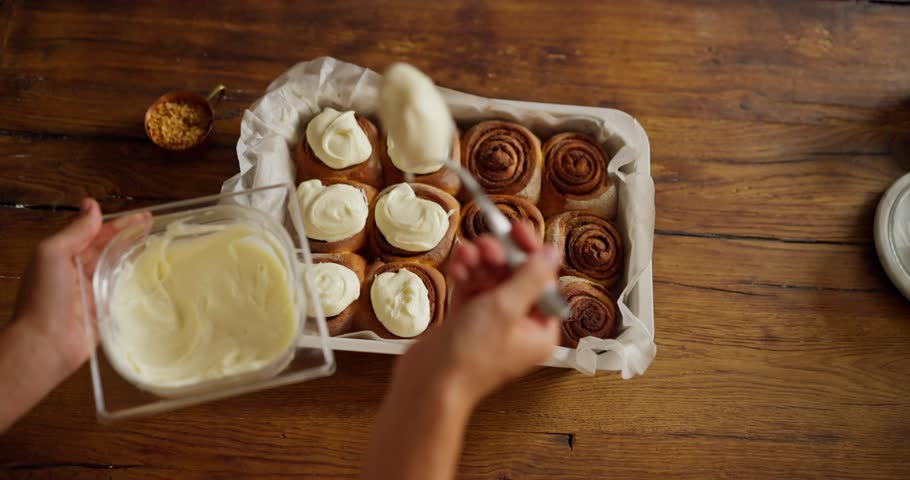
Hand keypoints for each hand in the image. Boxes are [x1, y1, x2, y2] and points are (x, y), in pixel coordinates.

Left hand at [11, 199, 147, 376]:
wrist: (46, 344)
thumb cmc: (44, 297)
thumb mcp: (52, 254)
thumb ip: (75, 231)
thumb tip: (91, 205)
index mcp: (65, 255)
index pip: (97, 233)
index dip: (120, 223)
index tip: (144, 216)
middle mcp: (79, 271)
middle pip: (110, 248)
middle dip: (131, 236)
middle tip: (155, 226)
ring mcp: (93, 291)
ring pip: (119, 267)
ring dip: (137, 255)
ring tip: (159, 246)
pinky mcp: (105, 311)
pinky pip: (124, 292)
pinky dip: (137, 281)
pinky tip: (153, 274)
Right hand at [397, 221, 562, 405]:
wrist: (429, 384)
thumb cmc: (470, 356)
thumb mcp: (506, 308)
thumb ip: (531, 277)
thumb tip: (553, 253)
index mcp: (539, 330)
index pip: (542, 281)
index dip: (530, 253)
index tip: (517, 229)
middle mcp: (518, 326)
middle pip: (515, 277)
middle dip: (500, 257)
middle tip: (487, 244)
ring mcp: (490, 324)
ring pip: (490, 279)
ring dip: (479, 263)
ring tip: (467, 255)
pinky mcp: (466, 322)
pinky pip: (471, 288)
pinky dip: (465, 275)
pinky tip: (457, 267)